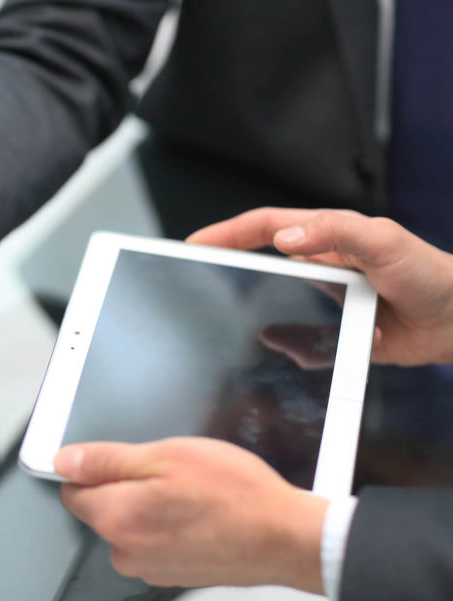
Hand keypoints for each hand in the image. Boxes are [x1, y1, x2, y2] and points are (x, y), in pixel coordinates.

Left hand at [55, 437, 326, 593]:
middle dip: (126, 485)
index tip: (118, 459)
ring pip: (132, 524)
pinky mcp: (174, 575)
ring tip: (190, 493)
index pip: (71, 491)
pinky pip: (156, 541)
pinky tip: (200, 513)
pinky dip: (170, 526)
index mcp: (116, 518)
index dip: (91, 468)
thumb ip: (106, 460)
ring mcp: (151, 568)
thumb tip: (64, 461)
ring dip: (150, 506)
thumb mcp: (164, 456)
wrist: (286, 538)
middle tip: (169, 471)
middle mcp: (126, 551)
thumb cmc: (235, 494)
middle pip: (103, 508)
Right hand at [187, 208, 452, 365]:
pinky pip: (301, 344)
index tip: (193, 244)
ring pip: (275, 305)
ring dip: (255, 313)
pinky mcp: (335, 333)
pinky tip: (283, 352)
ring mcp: (325, 299)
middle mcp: (319, 264)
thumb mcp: (382, 242)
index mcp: (324, 235)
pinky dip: (290, 349)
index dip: (225, 233)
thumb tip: (282, 238)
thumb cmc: (428, 273)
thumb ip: (334, 234)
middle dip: (226, 267)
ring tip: (226, 323)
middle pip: (259, 263)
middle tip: (195, 278)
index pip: (263, 227)